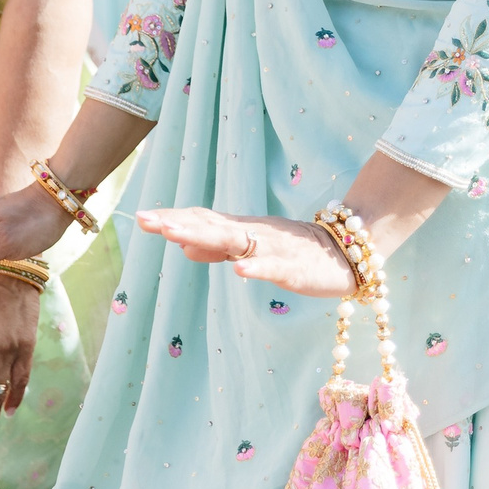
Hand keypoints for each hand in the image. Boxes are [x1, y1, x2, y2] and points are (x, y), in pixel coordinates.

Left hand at [137, 207, 355, 299]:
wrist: (347, 251)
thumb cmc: (295, 251)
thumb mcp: (251, 250)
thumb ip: (218, 248)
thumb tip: (182, 248)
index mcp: (242, 231)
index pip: (201, 221)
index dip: (172, 219)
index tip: (140, 217)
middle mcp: (253, 234)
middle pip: (210, 227)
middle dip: (178, 224)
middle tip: (145, 220)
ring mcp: (274, 249)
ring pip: (236, 243)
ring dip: (205, 238)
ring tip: (175, 235)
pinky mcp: (296, 268)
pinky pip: (274, 268)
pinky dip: (257, 268)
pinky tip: (239, 271)